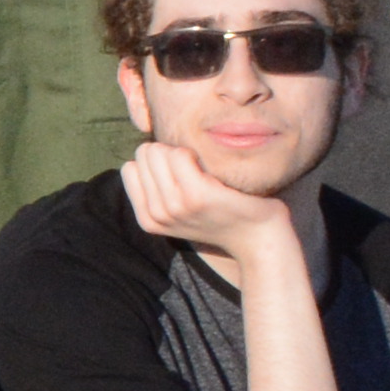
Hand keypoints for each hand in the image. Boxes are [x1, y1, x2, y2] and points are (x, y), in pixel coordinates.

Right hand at [116, 133, 307, 286]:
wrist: (259, 239)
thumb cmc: (222, 216)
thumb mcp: (179, 212)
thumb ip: (157, 190)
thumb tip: (144, 152)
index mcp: (148, 220)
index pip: (130, 168)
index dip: (154, 164)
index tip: (177, 175)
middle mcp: (157, 214)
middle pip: (143, 155)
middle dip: (165, 154)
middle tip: (191, 169)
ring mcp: (175, 205)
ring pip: (158, 152)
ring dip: (180, 151)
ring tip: (201, 170)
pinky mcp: (197, 194)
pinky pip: (180, 154)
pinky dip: (195, 152)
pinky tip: (210, 168)